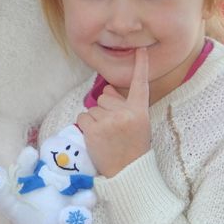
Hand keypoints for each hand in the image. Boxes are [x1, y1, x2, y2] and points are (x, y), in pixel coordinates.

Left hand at [76, 47, 150, 176]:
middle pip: (105, 96)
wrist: (128, 174)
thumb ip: (125, 106)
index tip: (139, 50)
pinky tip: (96, 138)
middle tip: (115, 129)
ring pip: (93, 107)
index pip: (140, 84)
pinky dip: (86, 126)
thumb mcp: (138, 124)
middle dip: (106, 109)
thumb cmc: (133, 148)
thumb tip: (106, 90)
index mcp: (140, 111)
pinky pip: (83, 117)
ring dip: (96, 119)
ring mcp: (109, 121)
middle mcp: (125, 113)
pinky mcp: (94, 130)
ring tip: (107, 136)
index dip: (140, 66)